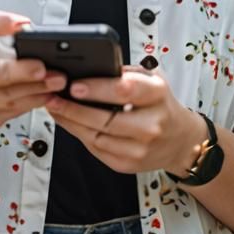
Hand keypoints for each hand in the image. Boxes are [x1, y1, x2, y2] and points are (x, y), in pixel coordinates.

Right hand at [0, 10, 66, 140]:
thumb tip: (21, 24)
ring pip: (13, 103)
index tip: (41, 63)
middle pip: (8, 87)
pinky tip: (43, 96)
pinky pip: (12, 115)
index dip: (21, 67)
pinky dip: (30, 105)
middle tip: (57, 75)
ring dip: (38, 94)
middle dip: (37, 82)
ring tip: (56, 83)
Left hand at [45, 66, 206, 175]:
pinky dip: (78, 134)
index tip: (75, 85)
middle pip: (105, 119)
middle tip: (54, 96)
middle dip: (74, 108)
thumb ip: (125, 73)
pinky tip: (68, 122)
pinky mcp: (128, 164)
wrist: (180, 140)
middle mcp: (151, 124)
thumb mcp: (152, 79)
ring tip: (54, 107)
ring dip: (70, 122)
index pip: (124, 90)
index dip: (97, 88)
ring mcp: (140, 148)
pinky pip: (96, 149)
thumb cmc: (161, 104)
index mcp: (157, 94)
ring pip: (95, 136)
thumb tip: (89, 69)